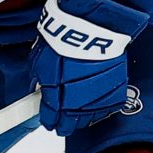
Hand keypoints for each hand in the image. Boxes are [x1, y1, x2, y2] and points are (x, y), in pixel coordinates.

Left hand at [30, 0, 148, 135]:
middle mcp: (75, 101)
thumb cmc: (64, 38)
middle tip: (61, 125)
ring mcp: (96, 97)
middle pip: (69, 123)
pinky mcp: (114, 90)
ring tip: (77, 117)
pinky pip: (106, 107)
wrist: (93, 27)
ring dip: (81, 118)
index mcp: (54, 95)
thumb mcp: (40, 59)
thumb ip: (39, 78)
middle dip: (64, 125)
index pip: (49, 117)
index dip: (48, 120)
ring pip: (88, 118)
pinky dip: (99, 109)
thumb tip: (39, 88)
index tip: (48, 121)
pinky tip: (94, 107)